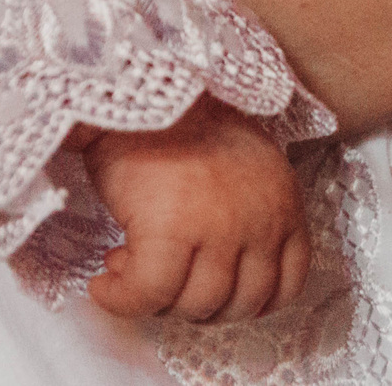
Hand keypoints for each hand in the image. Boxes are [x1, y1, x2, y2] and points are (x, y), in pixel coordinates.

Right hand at [84, 97, 311, 321]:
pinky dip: (122, 300)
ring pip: (196, 305)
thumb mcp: (239, 167)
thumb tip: (217, 280)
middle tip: (158, 279)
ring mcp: (220, 226)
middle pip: (239, 303)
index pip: (287, 283)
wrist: (133, 85)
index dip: (244, 302)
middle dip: (195, 304)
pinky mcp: (170, 229)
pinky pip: (149, 294)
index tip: (207, 292)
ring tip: (126, 267)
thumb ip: (246, 216)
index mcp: (283, 198)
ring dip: (157, 301)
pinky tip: (104, 284)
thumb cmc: (176, 123)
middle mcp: (260, 216)